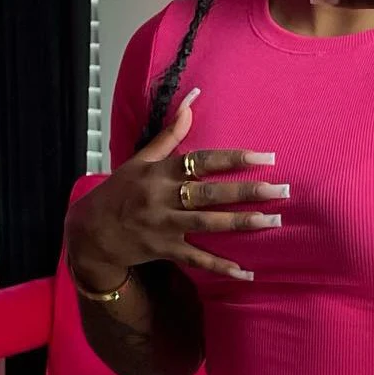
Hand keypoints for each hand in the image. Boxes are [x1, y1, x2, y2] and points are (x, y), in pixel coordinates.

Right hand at [65, 91, 288, 284]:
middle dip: (248, 192)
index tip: (265, 158)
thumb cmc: (119, 191)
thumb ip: (169, 135)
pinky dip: (222, 267)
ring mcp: (165, 226)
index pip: (202, 161)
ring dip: (243, 223)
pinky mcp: (166, 250)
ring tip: (274, 220)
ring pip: (209, 224)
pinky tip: (246, 272)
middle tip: (282, 190)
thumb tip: (191, 102)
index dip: (234, 159)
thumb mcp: (140, 160)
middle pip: (211, 194)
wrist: (91, 232)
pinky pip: (198, 259)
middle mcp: (163, 198)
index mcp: (160, 172)